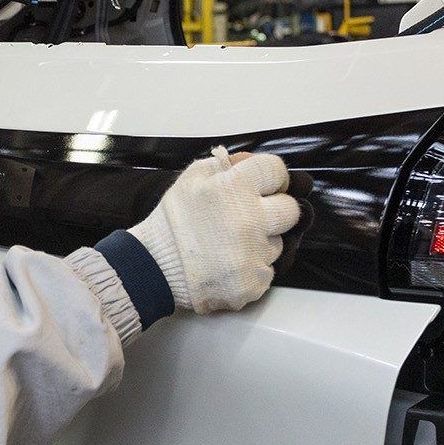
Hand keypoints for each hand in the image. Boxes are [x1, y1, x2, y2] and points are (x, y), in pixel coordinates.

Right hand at [128, 149, 300, 313]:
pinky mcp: (253, 282)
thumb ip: (223, 165)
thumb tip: (247, 162)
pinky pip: (266, 271)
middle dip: (274, 211)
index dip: (272, 178)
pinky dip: (250, 269)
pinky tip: (228, 265)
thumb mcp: (191, 178)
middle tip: (249, 217)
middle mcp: (249, 220)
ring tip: (229, 245)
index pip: (277, 171)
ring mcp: (253, 254)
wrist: (153, 268)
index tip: (267, 185)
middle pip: (290, 210)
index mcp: (234, 188)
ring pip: (277, 244)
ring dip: (260, 242)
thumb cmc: (172, 224)